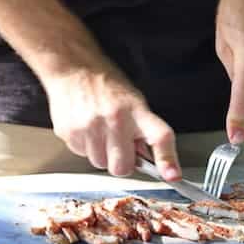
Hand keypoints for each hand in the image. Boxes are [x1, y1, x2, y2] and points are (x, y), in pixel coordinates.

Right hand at [43, 60, 180, 180]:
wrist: (72, 67)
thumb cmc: (106, 84)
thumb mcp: (133, 101)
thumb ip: (141, 129)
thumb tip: (148, 160)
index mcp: (137, 110)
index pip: (159, 137)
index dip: (167, 160)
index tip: (172, 175)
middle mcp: (115, 119)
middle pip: (123, 167)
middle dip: (122, 162)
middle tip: (119, 146)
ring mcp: (91, 127)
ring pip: (100, 164)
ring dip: (102, 154)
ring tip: (100, 131)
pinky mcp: (70, 133)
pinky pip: (82, 155)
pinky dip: (85, 146)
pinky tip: (86, 127)